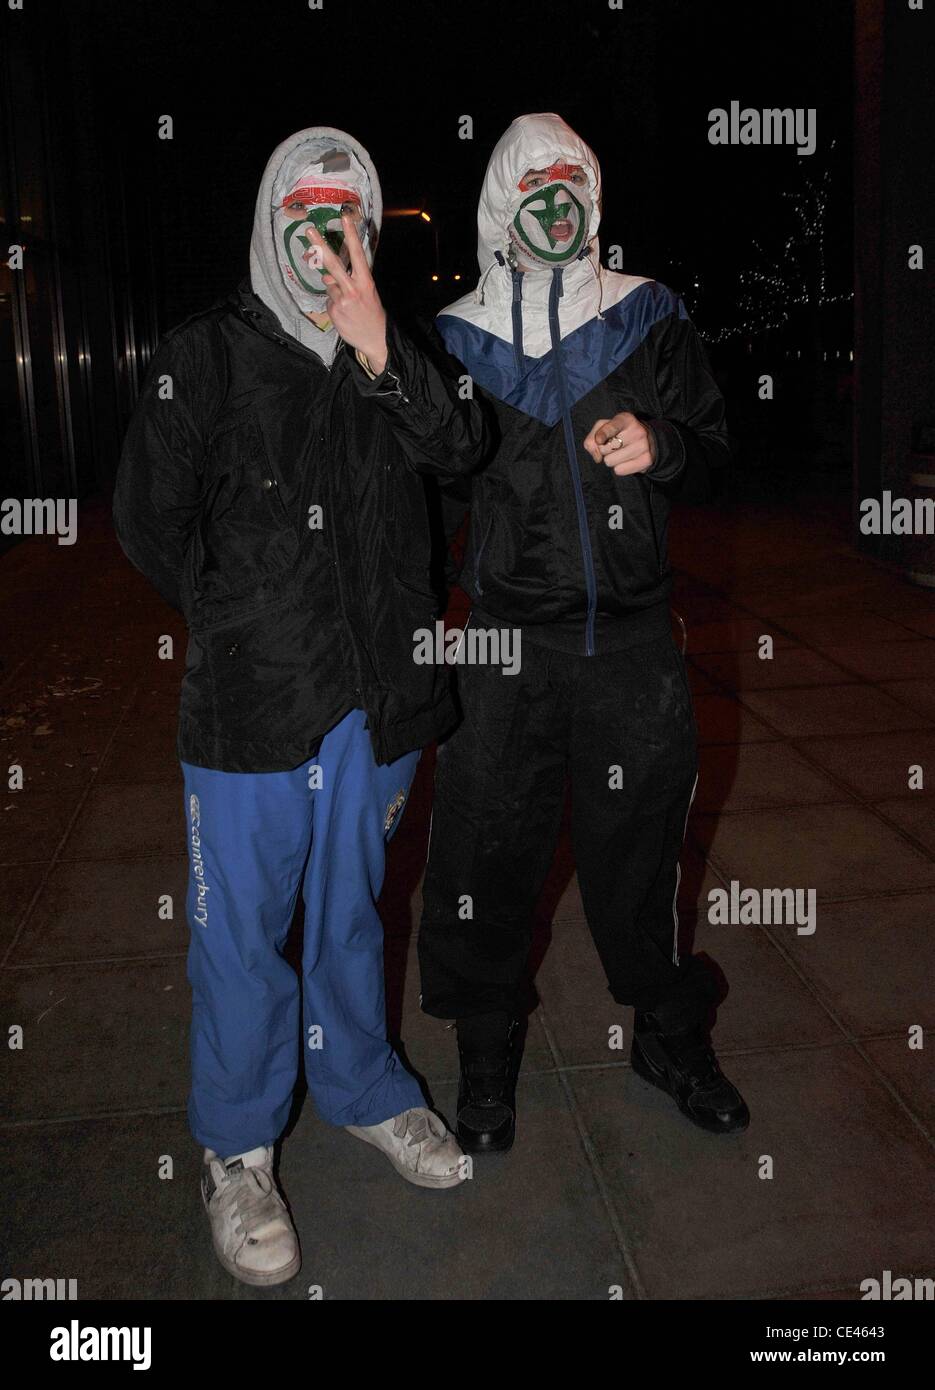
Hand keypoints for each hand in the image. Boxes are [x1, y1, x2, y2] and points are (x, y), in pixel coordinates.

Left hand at [304, 215, 387, 372]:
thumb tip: (327, 277)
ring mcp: (342, 301)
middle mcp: (353, 289)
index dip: (351, 236)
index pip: (358, 254)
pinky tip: (344, 314)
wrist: (377, 339)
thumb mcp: (365, 293)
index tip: (345, 218)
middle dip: (320, 246)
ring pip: (329, 285)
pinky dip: (334, 305)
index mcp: (366, 282)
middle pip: (334, 264)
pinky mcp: (334, 312)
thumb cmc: (371, 313)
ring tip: (349, 305)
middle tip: (309, 230)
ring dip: (335, 291)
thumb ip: (347, 281)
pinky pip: (328, 301)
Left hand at [583, 411, 655, 475]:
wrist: (647, 440)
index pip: (612, 427)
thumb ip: (592, 438)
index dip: (603, 435)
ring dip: (611, 460)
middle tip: (613, 445)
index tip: (599, 440)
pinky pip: (619, 471)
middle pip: (605, 449)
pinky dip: (619, 468)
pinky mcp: (647, 460)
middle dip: (604, 450)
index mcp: (625, 419)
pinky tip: (626, 460)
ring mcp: (643, 446)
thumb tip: (597, 457)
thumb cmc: (620, 433)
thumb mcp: (604, 428)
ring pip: (610, 462)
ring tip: (620, 452)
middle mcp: (637, 431)